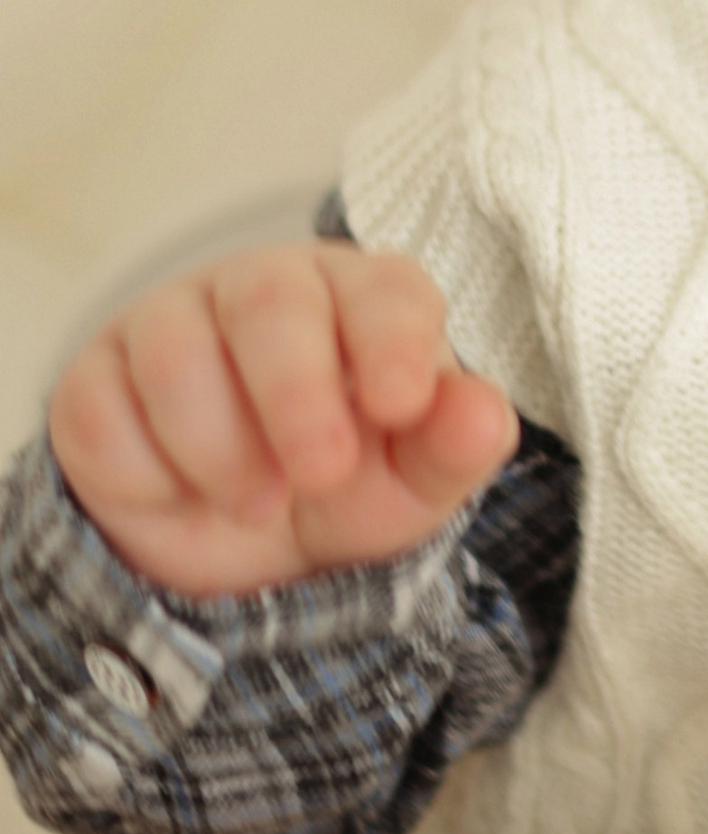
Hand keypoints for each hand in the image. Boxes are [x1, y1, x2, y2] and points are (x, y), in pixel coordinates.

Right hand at [47, 243, 519, 601]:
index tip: (397, 404)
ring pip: (176, 356)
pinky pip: (100, 410)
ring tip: (258, 503)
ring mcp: (171, 322)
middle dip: (296, 396)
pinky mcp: (95, 376)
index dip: (391, 340)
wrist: (240, 544)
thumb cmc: (347, 484)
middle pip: (272, 304)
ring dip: (220, 450)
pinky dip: (145, 474)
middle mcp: (267, 289)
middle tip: (319, 477)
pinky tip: (179, 493)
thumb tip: (485, 416)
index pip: (385, 289)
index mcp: (362, 298)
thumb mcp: (413, 482)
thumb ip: (454, 445)